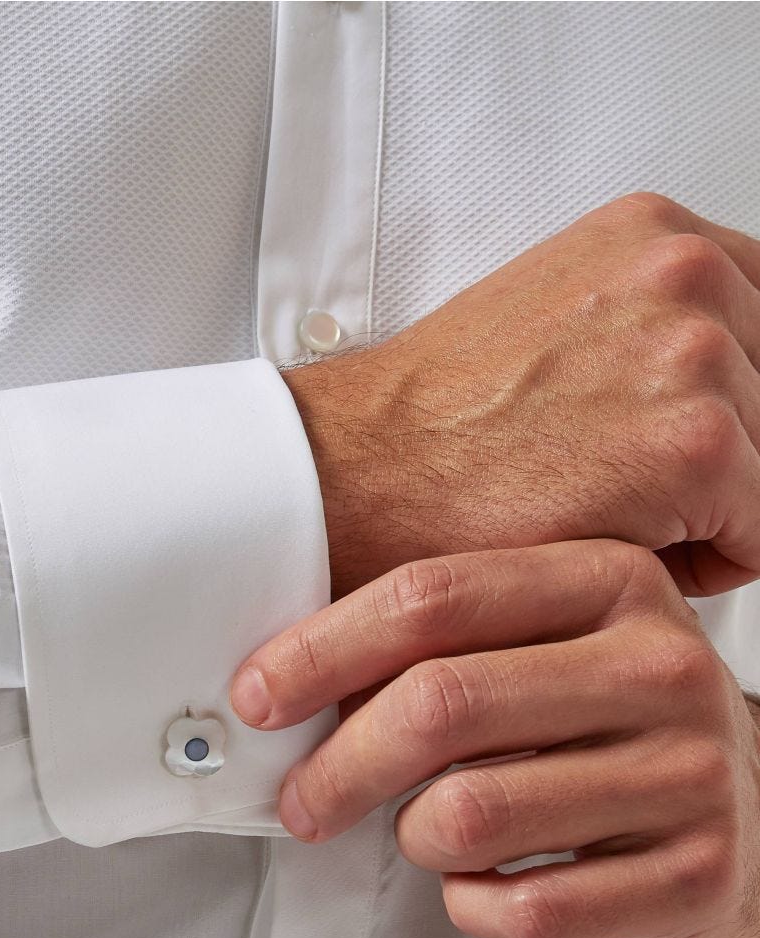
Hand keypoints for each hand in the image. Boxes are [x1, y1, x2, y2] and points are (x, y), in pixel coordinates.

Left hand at [229, 540, 759, 937]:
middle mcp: (660, 666)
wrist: (749, 812)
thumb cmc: (607, 724)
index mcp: (610, 581)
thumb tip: (284, 684)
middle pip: (441, 705)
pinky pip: (524, 909)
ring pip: (469, 815)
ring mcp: (690, 771)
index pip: (433, 598)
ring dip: (416, 838)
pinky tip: (481, 886)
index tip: (257, 699)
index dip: (323, 650)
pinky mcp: (699, 874)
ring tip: (429, 834)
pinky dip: (471, 906)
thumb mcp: (545, 647)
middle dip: (339, 766)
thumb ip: (444, 643)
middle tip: (302, 804)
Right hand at [283, 192, 759, 600]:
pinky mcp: (695, 444)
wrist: (354, 477)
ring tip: (614, 515)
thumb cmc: (437, 428)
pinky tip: (615, 543)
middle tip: (634, 491)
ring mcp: (697, 352)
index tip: (698, 449)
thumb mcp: (561, 329)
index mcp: (657, 236)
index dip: (739, 406)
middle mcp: (685, 273)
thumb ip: (660, 334)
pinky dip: (706, 564)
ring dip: (718, 514)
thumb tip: (739, 399)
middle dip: (734, 463)